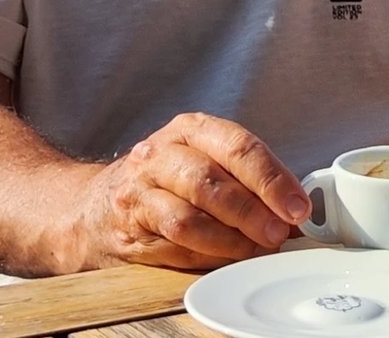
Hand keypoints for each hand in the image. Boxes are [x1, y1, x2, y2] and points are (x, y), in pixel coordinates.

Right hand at [64, 112, 312, 270]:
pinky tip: (228, 259)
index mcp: (190, 129)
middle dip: (252, 211)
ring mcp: (138, 192)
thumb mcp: (203, 158)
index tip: (297, 206)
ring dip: (230, 240)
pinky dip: (207, 257)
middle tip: (279, 233)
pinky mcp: (128, 230)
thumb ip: (246, 177)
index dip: (272, 179)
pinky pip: (173, 247)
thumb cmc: (165, 180)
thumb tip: (295, 209)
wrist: (91, 206)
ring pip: (188, 219)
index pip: (237, 147)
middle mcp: (160, 155)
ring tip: (257, 249)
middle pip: (210, 182)